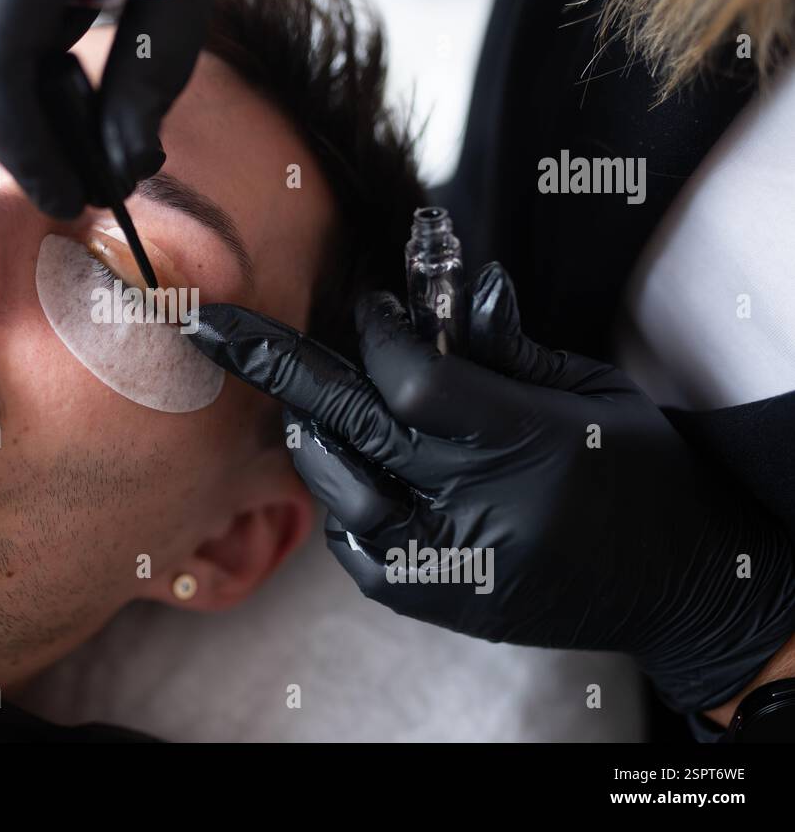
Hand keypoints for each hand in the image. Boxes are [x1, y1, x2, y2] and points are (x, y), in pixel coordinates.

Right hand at [0, 0, 246, 217]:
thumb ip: (157, 55)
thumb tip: (127, 154)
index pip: (0, 72)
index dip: (31, 148)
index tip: (70, 194)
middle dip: (38, 119)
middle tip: (101, 155)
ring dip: (27, 67)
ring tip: (96, 67)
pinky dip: (12, 17)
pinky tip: (68, 3)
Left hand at [189, 262, 794, 712]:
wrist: (675, 580)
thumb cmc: (638, 472)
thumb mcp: (592, 390)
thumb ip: (512, 346)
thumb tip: (461, 289)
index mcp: (521, 443)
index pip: (409, 380)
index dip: (376, 333)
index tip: (372, 304)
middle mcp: (475, 508)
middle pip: (349, 425)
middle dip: (272, 366)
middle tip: (214, 325)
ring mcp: (448, 562)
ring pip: (338, 488)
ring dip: (315, 435)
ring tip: (310, 401)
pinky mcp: (433, 601)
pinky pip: (354, 546)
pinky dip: (340, 500)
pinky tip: (352, 470)